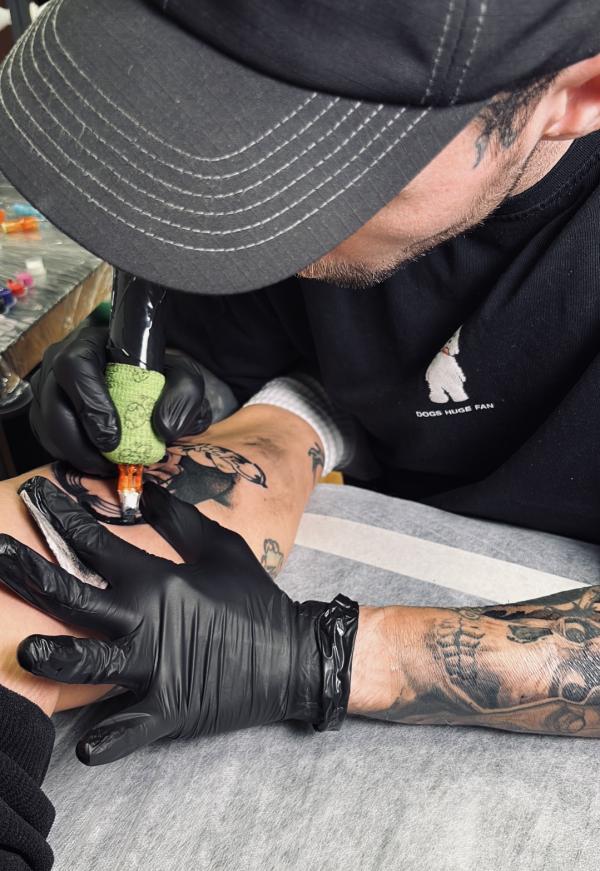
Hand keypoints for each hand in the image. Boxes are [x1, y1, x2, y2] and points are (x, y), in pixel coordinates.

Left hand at [0, 477, 356, 764]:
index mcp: (157, 580)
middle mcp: (146, 620)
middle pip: (74, 597)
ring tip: (27, 650)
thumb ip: (179, 520)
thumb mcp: (220, 547)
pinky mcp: (168, 708)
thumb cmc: (253, 597)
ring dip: (56, 656)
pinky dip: (106, 737)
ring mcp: (154, 667)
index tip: (35, 495)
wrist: (291, 654)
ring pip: (90, 662)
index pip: (97, 543)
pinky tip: (83, 745)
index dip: (62, 516)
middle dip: (28, 574)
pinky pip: (128, 728)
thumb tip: (148, 492)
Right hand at [30, 327, 211, 474]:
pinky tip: (96, 462)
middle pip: (53, 403)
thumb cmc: (162, 372)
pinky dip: (70, 457)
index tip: (112, 437)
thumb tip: (165, 428)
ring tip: (107, 466)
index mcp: (93, 342)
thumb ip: (183, 395)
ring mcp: (50, 388)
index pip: (75, 366)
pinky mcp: (47, 413)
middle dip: (78, 441)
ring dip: (74, 453)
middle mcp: (62, 361)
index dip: (90, 403)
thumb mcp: (182, 374)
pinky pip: (48, 439)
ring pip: (46, 425)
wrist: (154, 381)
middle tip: (109, 463)